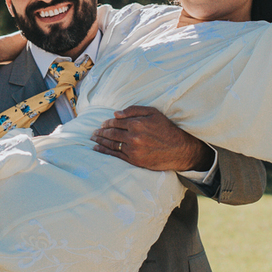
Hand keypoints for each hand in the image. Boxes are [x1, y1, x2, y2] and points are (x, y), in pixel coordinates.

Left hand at [92, 105, 213, 170]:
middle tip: (93, 131)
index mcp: (137, 124)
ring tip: (93, 138)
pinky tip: (97, 148)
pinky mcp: (134, 160)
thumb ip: (134, 110)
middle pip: (111, 133)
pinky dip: (104, 151)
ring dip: (100, 141)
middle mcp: (133, 137)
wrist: (179, 149)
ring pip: (111, 144)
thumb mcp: (153, 113)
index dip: (107, 122)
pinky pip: (115, 155)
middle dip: (101, 131)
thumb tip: (116, 114)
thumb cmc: (166, 129)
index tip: (103, 122)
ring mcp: (133, 150)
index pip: (116, 121)